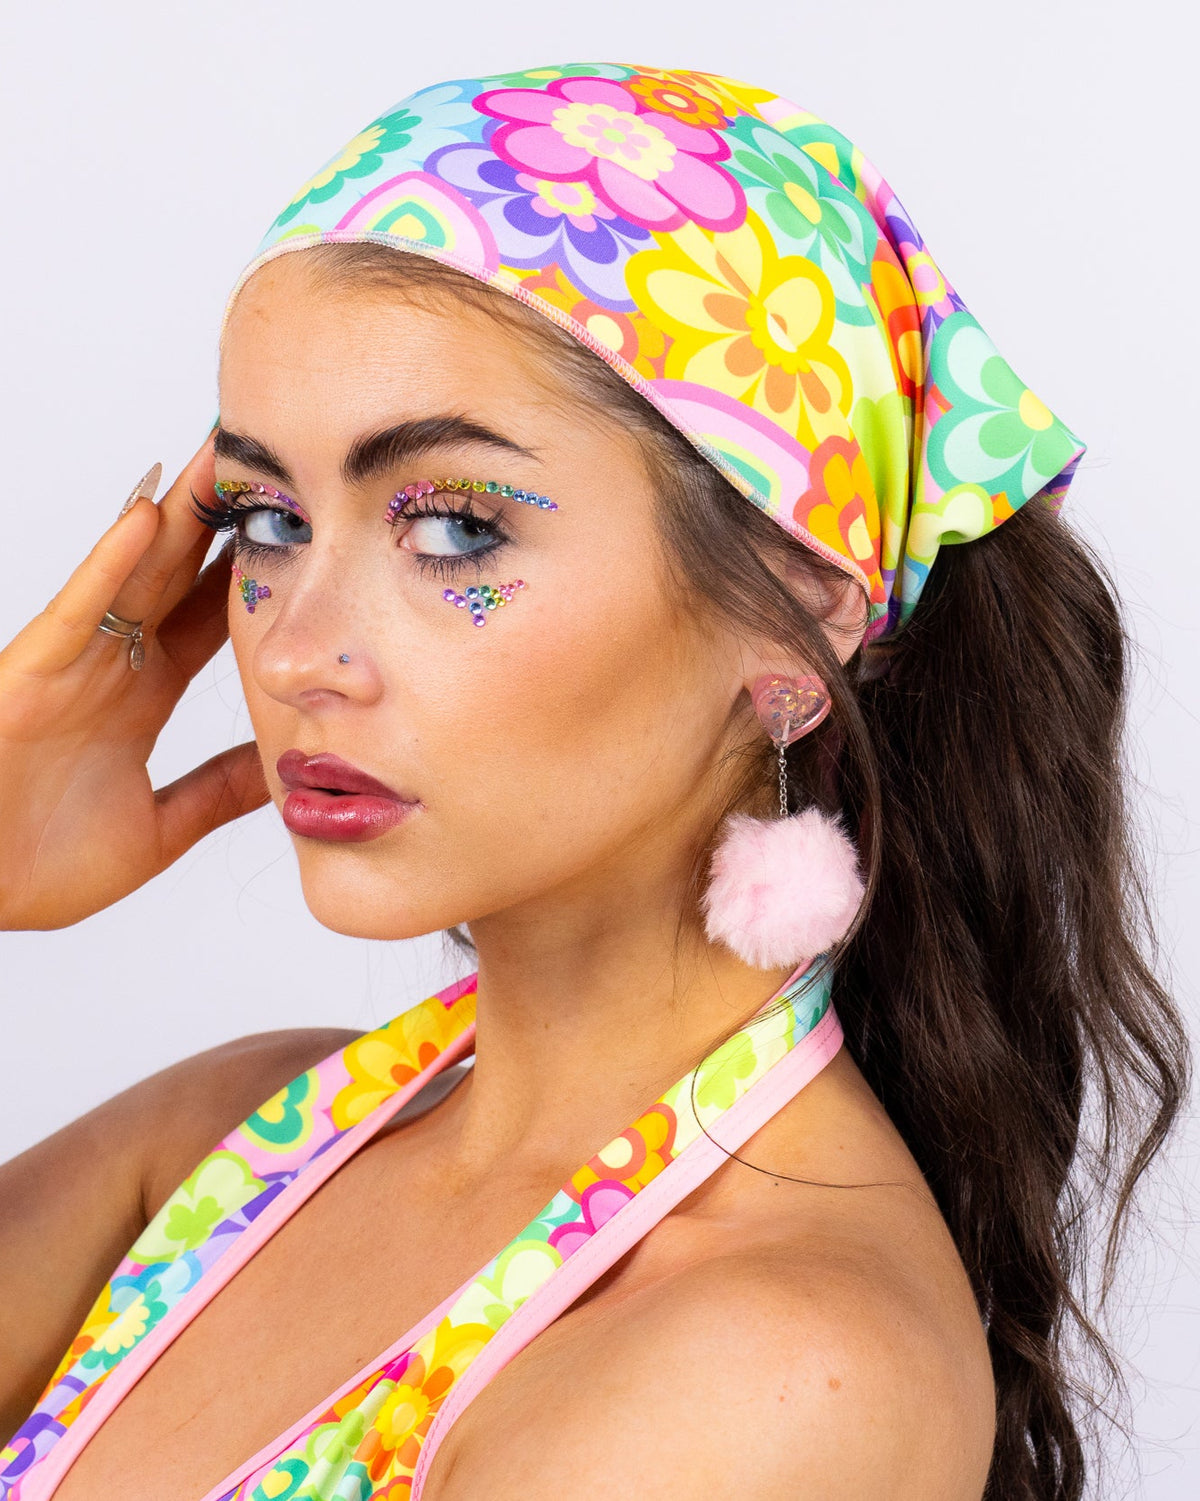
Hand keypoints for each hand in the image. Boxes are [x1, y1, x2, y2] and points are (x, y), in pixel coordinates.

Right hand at [0, 434, 269, 928]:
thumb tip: (283, 767)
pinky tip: (146, 521)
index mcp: (140, 695)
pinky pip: (75, 609)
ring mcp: (69, 665)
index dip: (254, 575)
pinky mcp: (28, 675)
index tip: (308, 533)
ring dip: (176, 516)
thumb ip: (219, 791)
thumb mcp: (162, 825)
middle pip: (178, 575)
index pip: (210, 618)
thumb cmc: (39, 864)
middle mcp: (109, 666)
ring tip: (221, 456)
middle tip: (274, 462)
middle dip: (222, 520)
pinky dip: (108, 565)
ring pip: (132, 573)